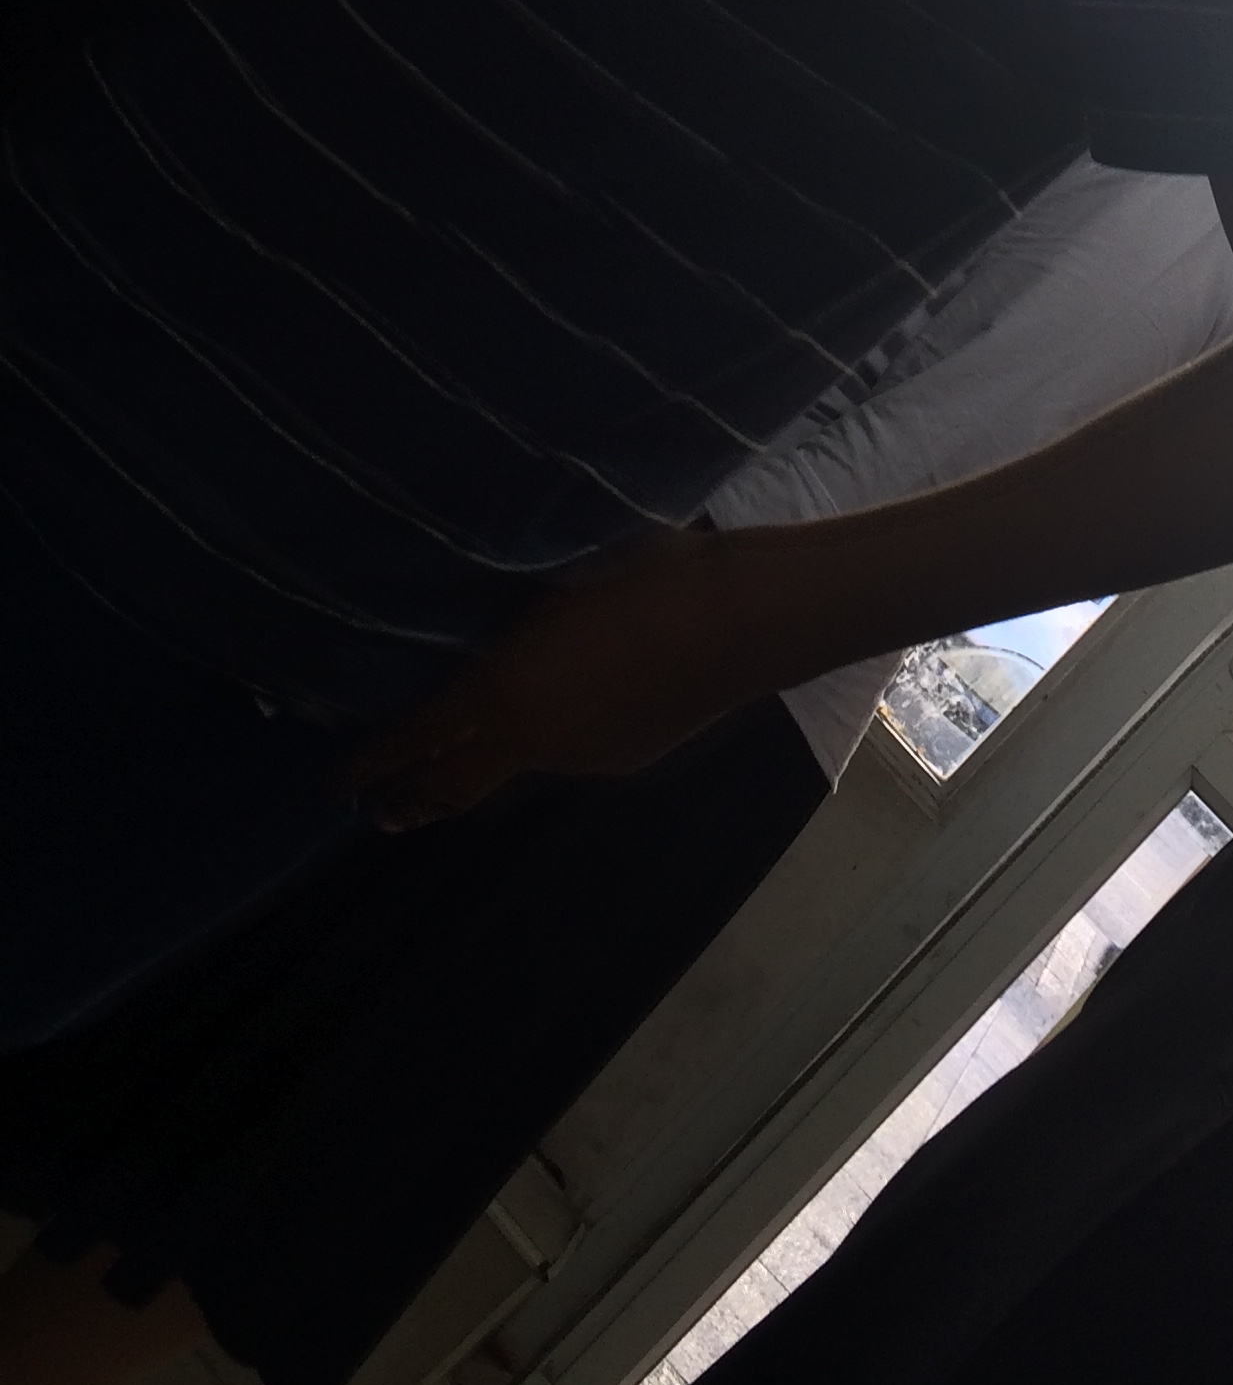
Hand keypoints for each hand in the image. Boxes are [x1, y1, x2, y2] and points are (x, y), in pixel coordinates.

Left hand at [343, 526, 750, 827]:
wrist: (740, 619)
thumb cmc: (646, 572)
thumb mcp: (560, 574)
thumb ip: (512, 605)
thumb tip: (485, 603)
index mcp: (500, 690)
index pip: (415, 740)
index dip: (373, 763)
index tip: (340, 780)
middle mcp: (529, 739)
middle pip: (452, 787)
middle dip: (409, 801)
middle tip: (378, 812)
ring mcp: (577, 756)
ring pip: (514, 763)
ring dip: (482, 764)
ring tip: (467, 754)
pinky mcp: (621, 758)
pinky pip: (568, 750)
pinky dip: (549, 737)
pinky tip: (572, 704)